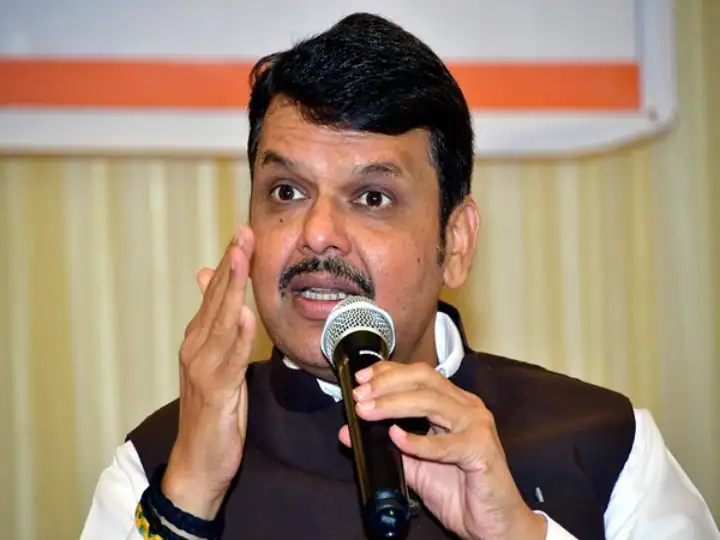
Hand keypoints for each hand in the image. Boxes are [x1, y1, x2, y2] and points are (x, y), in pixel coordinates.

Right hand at [161, 226, 255, 518]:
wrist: (198, 461)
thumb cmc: (212, 409)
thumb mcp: (214, 361)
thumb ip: (215, 323)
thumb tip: (208, 280)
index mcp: (198, 339)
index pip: (215, 294)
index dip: (229, 263)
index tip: (242, 233)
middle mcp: (196, 349)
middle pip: (217, 300)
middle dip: (232, 265)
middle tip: (243, 234)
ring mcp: (203, 370)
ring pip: (221, 323)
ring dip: (232, 290)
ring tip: (242, 260)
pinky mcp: (214, 393)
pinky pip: (229, 361)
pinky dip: (238, 338)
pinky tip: (247, 316)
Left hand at [339, 361, 546, 539]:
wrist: (492, 523)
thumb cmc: (458, 490)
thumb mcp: (412, 465)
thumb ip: (384, 446)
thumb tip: (348, 432)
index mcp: (452, 402)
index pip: (418, 375)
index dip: (388, 372)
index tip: (360, 379)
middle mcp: (466, 406)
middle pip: (425, 379)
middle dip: (388, 383)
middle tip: (360, 395)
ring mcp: (477, 425)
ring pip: (432, 402)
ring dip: (394, 404)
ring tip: (368, 411)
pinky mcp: (482, 450)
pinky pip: (446, 443)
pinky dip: (418, 441)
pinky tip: (397, 438)